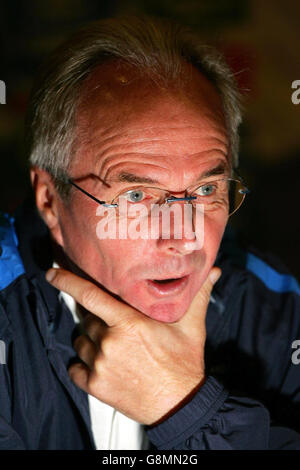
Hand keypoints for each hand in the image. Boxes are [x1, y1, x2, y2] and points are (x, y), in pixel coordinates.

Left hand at [46, 267, 220, 424]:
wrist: (180, 404)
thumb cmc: (184, 363)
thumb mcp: (191, 326)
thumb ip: (197, 295)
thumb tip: (213, 271)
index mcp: (130, 323)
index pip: (91, 296)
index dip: (68, 282)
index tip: (52, 274)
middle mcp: (110, 342)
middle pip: (88, 319)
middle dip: (98, 319)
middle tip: (116, 326)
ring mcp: (101, 365)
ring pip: (81, 342)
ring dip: (91, 341)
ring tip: (113, 347)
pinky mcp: (95, 386)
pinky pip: (76, 368)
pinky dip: (83, 365)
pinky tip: (101, 365)